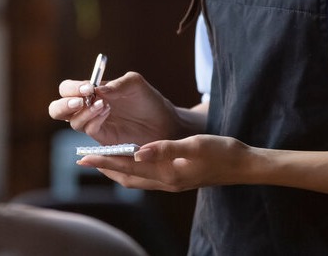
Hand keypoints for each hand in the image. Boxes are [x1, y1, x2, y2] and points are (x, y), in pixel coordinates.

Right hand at [48, 71, 182, 145]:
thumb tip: (96, 89)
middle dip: (63, 105)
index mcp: (92, 92)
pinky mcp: (103, 140)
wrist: (165, 124)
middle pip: (58, 109)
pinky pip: (89, 131)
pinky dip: (94, 121)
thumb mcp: (135, 84)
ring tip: (104, 105)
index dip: (72, 88)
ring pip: (73, 122)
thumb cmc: (149, 101)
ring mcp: (94, 125)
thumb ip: (117, 84)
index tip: (88, 88)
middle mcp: (88, 109)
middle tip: (80, 100)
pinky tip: (107, 112)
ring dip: (84, 112)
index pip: (67, 89)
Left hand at [76, 134, 251, 191]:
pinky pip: (147, 175)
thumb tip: (137, 151)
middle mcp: (166, 181)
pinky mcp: (177, 176)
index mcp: (168, 174)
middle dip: (105, 168)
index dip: (106, 162)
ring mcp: (172, 181)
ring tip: (101, 158)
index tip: (85, 157)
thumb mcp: (195, 145)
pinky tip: (132, 156)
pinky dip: (133, 167)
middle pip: (127, 177)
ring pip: (136, 178)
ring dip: (117, 168)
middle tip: (84, 159)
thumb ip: (166, 149)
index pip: (129, 168)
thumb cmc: (222, 152)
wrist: (243, 165)